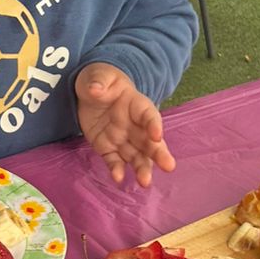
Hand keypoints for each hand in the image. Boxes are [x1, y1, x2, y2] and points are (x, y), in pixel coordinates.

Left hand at [75, 63, 175, 187]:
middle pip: (149, 141)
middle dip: (158, 153)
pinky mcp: (108, 148)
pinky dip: (116, 169)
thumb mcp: (98, 75)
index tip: (157, 135)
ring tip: (145, 183)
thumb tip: (95, 89)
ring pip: (136, 156)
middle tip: (169, 167)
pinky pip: (114, 160)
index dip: (154, 124)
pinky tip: (118, 178)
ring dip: (142, 169)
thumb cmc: (101, 80)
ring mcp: (122, 138)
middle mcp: (134, 125)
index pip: (148, 114)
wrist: (90, 92)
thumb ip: (99, 81)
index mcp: (136, 104)